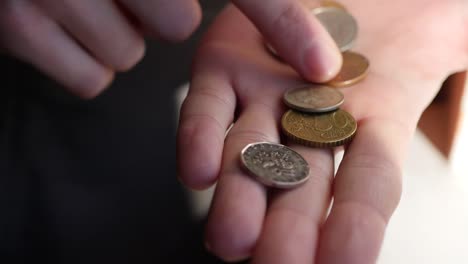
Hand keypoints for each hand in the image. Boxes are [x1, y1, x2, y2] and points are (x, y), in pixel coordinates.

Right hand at [0, 0, 339, 97]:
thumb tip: (300, 26)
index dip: (286, 24)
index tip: (322, 66)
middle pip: (174, 26)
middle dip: (154, 14)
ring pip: (128, 55)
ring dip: (118, 35)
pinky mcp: (16, 25)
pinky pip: (90, 79)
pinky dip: (83, 62)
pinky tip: (63, 23)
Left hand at [177, 1, 467, 262]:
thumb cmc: (398, 12)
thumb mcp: (447, 36)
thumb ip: (459, 55)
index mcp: (374, 119)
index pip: (370, 186)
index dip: (359, 227)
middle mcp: (311, 119)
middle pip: (301, 185)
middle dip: (289, 230)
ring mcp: (264, 95)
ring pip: (250, 155)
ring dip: (238, 199)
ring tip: (230, 241)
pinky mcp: (223, 67)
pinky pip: (207, 107)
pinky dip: (198, 137)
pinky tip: (198, 173)